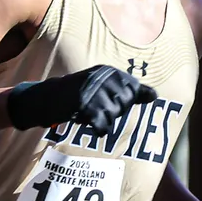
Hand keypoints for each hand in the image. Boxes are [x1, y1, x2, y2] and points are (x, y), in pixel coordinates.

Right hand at [7, 65, 156, 135]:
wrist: (46, 99)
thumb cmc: (77, 95)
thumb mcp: (104, 88)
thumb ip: (130, 91)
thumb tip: (155, 95)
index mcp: (108, 71)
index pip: (132, 90)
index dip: (122, 101)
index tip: (107, 101)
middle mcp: (102, 77)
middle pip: (124, 105)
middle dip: (111, 112)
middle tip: (95, 108)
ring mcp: (92, 90)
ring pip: (113, 115)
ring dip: (102, 120)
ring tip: (88, 112)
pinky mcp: (83, 105)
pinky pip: (103, 124)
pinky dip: (98, 129)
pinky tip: (91, 125)